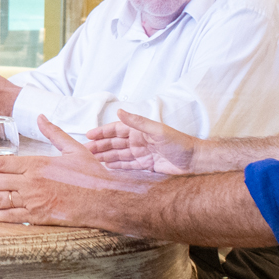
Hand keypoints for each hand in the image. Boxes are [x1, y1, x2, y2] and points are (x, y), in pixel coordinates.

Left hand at [0, 116, 151, 228]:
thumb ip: (54, 133)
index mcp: (37, 164)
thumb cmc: (91, 174)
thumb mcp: (73, 148)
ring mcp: (33, 201)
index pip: (2, 163)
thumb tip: (42, 117)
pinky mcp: (38, 216)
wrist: (104, 198)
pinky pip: (12, 216)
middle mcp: (30, 182)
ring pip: (0, 200)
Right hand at [87, 110, 202, 174]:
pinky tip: (106, 168)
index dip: (102, 132)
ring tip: (91, 161)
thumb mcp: (157, 130)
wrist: (194, 161)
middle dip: (100, 146)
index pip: (116, 130)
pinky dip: (116, 166)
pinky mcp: (145, 166)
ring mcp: (141, 154)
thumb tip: (119, 111)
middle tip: (85, 152)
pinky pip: (127, 166)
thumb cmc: (179, 143)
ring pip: (118, 155)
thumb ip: (137, 122)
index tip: (88, 135)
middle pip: (114, 143)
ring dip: (105, 157)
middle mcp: (138, 141)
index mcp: (140, 131)